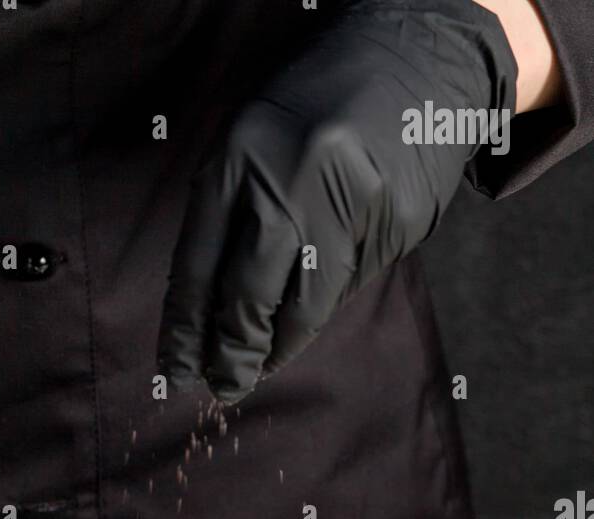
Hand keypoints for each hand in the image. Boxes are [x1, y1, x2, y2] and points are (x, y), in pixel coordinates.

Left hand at [158, 0, 517, 404]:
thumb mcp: (256, 140)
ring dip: (276, 347)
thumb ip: (231, 214)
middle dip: (231, 352)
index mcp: (240, 158)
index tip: (178, 368)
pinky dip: (318, 313)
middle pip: (248, 296)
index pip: (197, 264)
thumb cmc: (321, 104)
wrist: (419, 52)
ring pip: (302, 306)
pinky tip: (300, 326)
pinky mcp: (392, 222)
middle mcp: (289, 182)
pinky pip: (346, 288)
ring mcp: (347, 204)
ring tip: (258, 367)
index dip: (186, 327)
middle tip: (223, 386)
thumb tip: (207, 313)